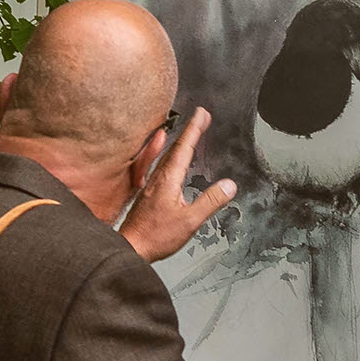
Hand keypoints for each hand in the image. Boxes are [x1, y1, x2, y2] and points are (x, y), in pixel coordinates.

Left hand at [120, 108, 235, 263]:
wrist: (131, 247)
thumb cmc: (156, 236)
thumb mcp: (190, 221)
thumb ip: (210, 201)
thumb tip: (228, 185)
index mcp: (168, 180)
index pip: (184, 148)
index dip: (194, 130)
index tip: (202, 114)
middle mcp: (158, 178)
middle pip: (176, 148)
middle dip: (190, 131)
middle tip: (200, 117)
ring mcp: (151, 185)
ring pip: (167, 156)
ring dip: (180, 142)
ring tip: (189, 134)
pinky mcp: (148, 193)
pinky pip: (159, 166)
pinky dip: (166, 156)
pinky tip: (166, 157)